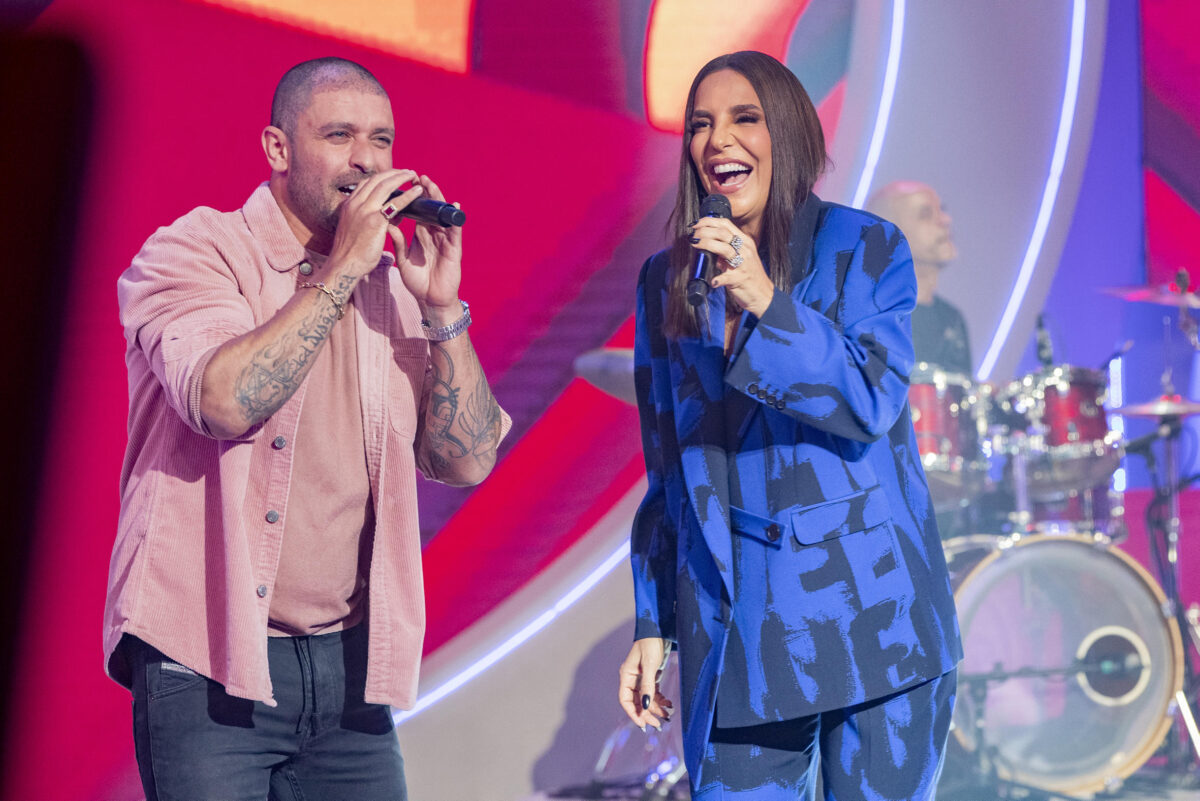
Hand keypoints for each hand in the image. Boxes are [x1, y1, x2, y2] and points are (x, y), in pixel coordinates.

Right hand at [327, 168, 418, 278]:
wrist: (344, 266)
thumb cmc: (352, 254)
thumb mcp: (357, 230)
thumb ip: (372, 220)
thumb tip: (393, 216)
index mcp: (348, 205)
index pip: (366, 183)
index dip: (382, 177)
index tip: (393, 176)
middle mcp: (354, 204)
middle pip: (376, 179)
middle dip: (393, 173)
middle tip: (407, 172)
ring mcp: (363, 210)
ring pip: (385, 185)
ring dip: (401, 177)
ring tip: (413, 175)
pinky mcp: (374, 220)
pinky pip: (395, 203)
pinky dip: (408, 195)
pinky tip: (417, 192)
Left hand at [389, 174, 463, 322]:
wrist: (430, 300)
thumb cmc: (418, 281)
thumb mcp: (403, 259)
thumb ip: (398, 241)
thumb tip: (387, 222)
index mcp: (421, 234)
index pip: (418, 211)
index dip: (413, 198)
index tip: (405, 183)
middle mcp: (434, 234)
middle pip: (431, 209)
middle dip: (426, 192)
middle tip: (419, 177)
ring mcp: (444, 240)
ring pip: (442, 215)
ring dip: (439, 200)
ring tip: (432, 186)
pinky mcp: (453, 249)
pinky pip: (455, 232)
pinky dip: (455, 219)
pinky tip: (454, 206)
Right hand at [618, 638, 673, 730]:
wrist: (659, 629)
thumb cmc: (651, 644)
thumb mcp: (650, 665)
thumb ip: (647, 685)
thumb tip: (645, 704)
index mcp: (626, 675)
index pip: (625, 700)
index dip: (633, 713)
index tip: (643, 724)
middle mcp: (632, 678)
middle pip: (636, 702)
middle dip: (647, 713)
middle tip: (658, 725)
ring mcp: (641, 678)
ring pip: (646, 699)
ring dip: (655, 708)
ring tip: (667, 716)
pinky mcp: (651, 676)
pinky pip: (653, 693)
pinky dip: (660, 700)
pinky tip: (668, 704)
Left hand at [690, 217, 773, 316]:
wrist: (763, 294)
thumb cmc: (749, 275)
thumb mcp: (740, 257)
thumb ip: (725, 251)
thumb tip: (707, 245)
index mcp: (744, 242)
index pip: (725, 224)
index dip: (709, 221)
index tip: (696, 225)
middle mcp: (745, 250)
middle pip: (723, 233)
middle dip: (704, 231)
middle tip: (693, 236)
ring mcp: (743, 264)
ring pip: (725, 249)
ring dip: (707, 244)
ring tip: (695, 245)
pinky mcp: (740, 279)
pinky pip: (726, 277)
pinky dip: (717, 279)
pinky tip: (712, 280)